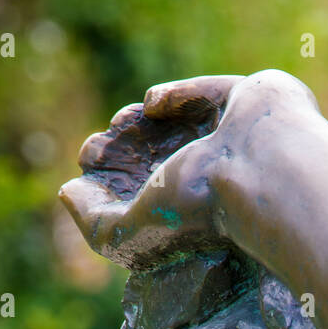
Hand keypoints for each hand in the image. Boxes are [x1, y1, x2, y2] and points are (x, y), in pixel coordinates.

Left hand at [59, 71, 317, 269]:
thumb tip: (67, 192)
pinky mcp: (251, 104)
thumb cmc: (202, 209)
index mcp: (196, 212)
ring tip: (121, 125)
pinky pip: (207, 95)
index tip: (89, 163)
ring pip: (181, 128)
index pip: (149, 194)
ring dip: (143, 124)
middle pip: (160, 159)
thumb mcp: (132, 233)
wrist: (260, 169)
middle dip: (124, 150)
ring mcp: (235, 142)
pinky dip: (176, 96)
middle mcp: (216, 180)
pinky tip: (151, 104)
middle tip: (97, 148)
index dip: (112, 176)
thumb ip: (95, 223)